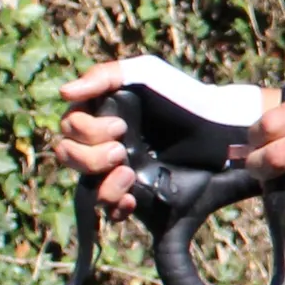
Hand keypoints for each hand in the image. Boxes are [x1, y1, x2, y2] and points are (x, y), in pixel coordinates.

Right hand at [56, 57, 277, 214]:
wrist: (220, 126)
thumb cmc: (182, 95)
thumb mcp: (144, 73)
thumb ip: (103, 76)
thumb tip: (64, 92)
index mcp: (101, 117)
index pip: (69, 129)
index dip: (86, 130)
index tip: (119, 126)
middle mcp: (105, 144)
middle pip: (69, 158)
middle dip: (90, 157)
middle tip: (121, 150)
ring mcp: (121, 170)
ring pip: (88, 187)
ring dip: (102, 184)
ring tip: (129, 174)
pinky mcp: (140, 193)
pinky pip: (112, 210)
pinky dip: (116, 206)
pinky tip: (132, 199)